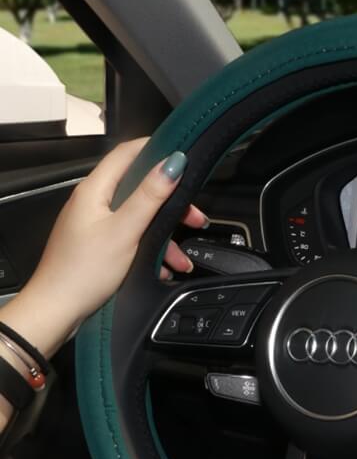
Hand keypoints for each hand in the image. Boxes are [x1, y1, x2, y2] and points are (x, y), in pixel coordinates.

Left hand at [0, 138, 202, 358]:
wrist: (58, 310)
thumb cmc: (85, 270)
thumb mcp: (125, 229)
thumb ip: (150, 195)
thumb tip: (173, 163)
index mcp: (95, 190)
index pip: (127, 154)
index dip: (155, 149)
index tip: (183, 154)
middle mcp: (95, 203)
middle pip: (141, 190)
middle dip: (172, 205)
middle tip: (195, 218)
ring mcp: (98, 225)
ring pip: (142, 219)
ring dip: (166, 236)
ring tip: (182, 259)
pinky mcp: (102, 245)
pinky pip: (134, 239)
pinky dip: (153, 252)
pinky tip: (164, 269)